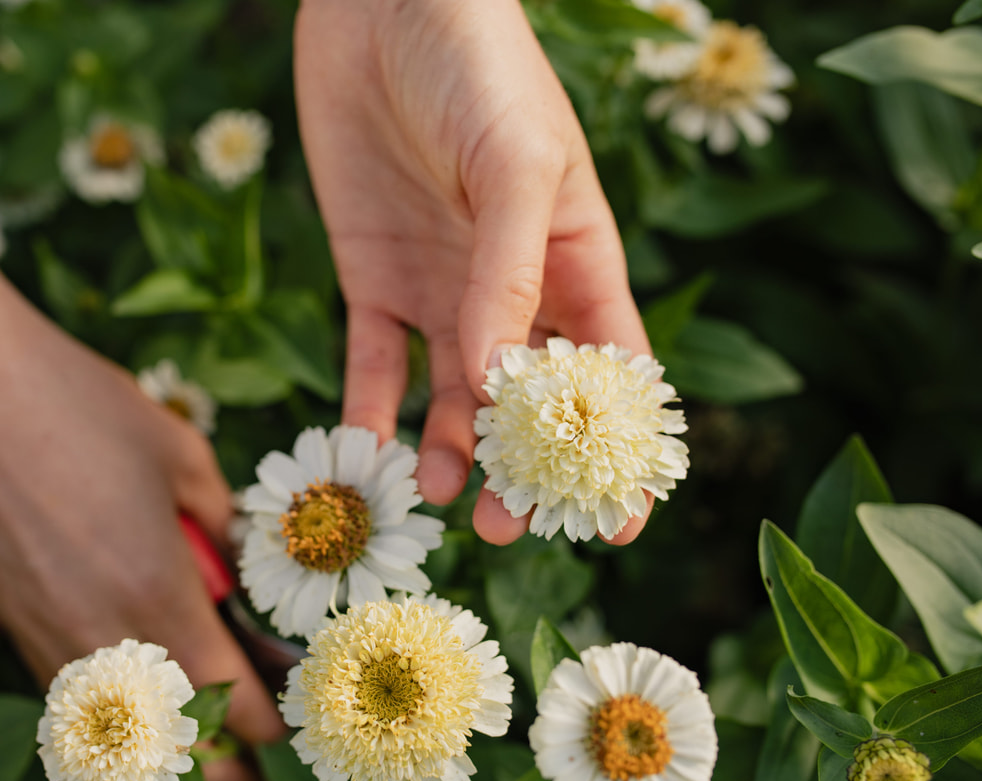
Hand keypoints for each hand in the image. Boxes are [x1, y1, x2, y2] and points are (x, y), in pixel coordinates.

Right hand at [0, 266, 285, 780]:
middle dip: (219, 762)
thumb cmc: (81, 406)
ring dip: (159, 741)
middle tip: (251, 751)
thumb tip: (240, 561)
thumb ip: (224, 522)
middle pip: (170, 743)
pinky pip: (67, 694)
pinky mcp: (8, 620)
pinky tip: (129, 685)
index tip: (289, 718)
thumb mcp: (182, 454)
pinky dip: (105, 709)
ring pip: (112, 730)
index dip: (269, 724)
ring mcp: (44, 634)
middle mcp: (98, 632)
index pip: (230, 698)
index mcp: (156, 591)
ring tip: (195, 725)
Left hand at [295, 0, 651, 544]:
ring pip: (450, 398)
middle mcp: (512, 289)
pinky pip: (373, 364)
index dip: (614, 449)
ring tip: (439, 496)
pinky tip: (366, 455)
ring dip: (448, 453)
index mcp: (577, 260)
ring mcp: (442, 290)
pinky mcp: (373, 280)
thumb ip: (511, 274)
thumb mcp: (515, 164)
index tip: (614, 520)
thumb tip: (495, 385)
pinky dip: (370, 413)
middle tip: (508, 528)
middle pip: (526, 404)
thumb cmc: (478, 65)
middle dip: (521, 470)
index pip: (610, 370)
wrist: (382, 4)